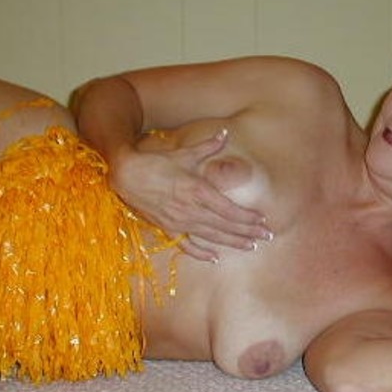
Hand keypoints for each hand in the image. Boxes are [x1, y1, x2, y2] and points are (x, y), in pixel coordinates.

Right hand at [110, 130, 271, 260]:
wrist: (126, 175)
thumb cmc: (156, 162)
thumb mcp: (183, 153)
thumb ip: (207, 146)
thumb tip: (225, 134)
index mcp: (198, 190)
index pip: (229, 209)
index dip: (248, 217)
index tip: (263, 221)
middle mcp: (191, 209)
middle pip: (225, 225)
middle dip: (248, 231)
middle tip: (266, 236)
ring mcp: (179, 221)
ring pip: (211, 236)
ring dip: (232, 242)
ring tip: (250, 246)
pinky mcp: (167, 228)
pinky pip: (187, 245)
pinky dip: (201, 253)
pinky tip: (215, 258)